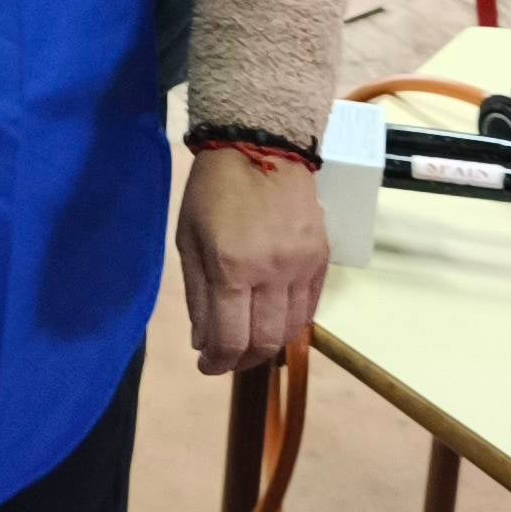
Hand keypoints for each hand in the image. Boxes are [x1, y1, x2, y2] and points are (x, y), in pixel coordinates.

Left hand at [176, 144, 329, 375]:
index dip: (217, 362)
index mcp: (230, 267)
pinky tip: (273, 320)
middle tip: (227, 359)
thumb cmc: (214, 191)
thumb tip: (203, 342)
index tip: (207, 366)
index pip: (229, 337)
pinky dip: (291, 323)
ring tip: (249, 343)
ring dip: (269, 346)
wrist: (263, 145)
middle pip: (265, 342)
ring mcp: (302, 266)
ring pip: (292, 330)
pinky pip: (310, 307)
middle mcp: (271, 272)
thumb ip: (197, 295)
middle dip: (243, 361)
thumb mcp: (188, 239)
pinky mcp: (322, 259)